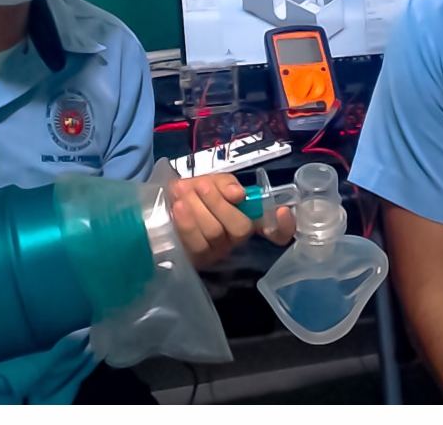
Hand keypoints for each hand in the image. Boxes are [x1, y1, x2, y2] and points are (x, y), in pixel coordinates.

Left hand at [169, 174, 296, 269]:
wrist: (159, 208)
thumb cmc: (191, 194)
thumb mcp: (210, 181)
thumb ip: (225, 184)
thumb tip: (238, 194)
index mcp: (245, 217)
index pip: (276, 230)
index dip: (284, 226)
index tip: (282, 211)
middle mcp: (235, 239)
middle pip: (239, 227)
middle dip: (218, 204)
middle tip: (201, 186)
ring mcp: (216, 252)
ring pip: (215, 233)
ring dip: (198, 208)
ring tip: (182, 192)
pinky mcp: (195, 260)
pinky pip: (196, 244)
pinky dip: (187, 222)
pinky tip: (178, 207)